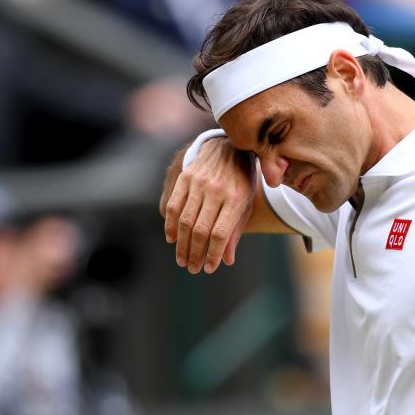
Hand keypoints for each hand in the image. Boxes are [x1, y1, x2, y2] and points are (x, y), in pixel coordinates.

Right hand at [161, 137, 255, 273]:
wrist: (229, 146)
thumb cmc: (241, 181)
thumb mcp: (245, 204)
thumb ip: (235, 231)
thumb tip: (226, 260)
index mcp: (236, 199)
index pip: (220, 233)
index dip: (212, 254)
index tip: (209, 268)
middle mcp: (217, 190)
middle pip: (200, 230)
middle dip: (195, 254)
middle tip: (192, 268)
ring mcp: (199, 182)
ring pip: (185, 221)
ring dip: (182, 244)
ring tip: (182, 259)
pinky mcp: (186, 177)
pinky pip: (173, 205)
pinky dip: (170, 225)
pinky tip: (172, 238)